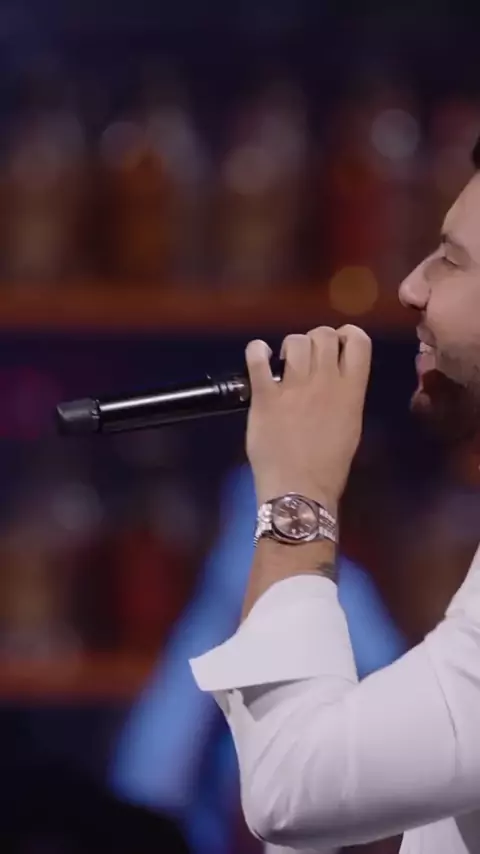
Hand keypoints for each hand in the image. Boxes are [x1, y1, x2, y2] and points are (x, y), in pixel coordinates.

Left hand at [245, 325, 371, 510]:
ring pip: (295, 341)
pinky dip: (257, 351)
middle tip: (306, 357)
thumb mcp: (351, 426)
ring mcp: (293, 388)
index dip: (347, 335)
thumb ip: (345, 396)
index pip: (359, 341)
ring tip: (284, 362)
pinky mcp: (264, 397)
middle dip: (315, 339)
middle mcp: (325, 383)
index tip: (337, 343)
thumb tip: (334, 376)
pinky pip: (258, 359)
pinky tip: (259, 356)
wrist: (299, 491)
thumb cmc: (329, 466)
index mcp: (352, 391)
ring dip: (289, 346)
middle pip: (324, 335)